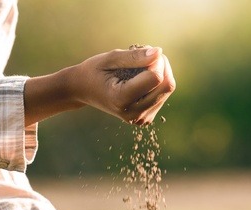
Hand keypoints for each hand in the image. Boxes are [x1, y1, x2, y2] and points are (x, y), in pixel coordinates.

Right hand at [23, 46, 174, 125]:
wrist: (83, 90)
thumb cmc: (94, 71)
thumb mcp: (110, 59)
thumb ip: (134, 56)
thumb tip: (159, 53)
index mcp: (121, 99)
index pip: (156, 77)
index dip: (155, 60)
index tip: (144, 51)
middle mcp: (132, 113)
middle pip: (166, 85)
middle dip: (161, 65)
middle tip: (146, 54)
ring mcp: (140, 118)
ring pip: (167, 89)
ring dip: (161, 72)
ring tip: (141, 66)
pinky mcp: (145, 118)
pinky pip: (163, 95)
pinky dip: (157, 83)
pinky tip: (143, 78)